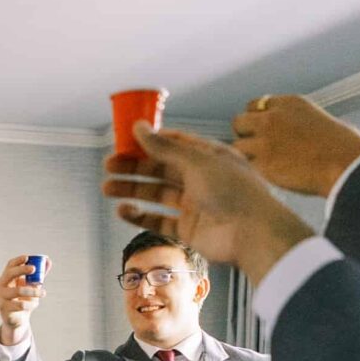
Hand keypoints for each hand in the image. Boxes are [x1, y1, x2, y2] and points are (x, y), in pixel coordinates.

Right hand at [0, 255, 48, 344]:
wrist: (18, 319)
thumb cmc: (24, 299)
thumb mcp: (32, 286)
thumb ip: (39, 274)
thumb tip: (48, 261)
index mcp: (6, 277)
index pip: (10, 265)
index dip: (18, 260)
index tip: (27, 257)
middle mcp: (0, 285)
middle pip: (9, 274)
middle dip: (22, 269)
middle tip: (34, 269)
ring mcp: (1, 297)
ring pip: (18, 290)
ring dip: (33, 291)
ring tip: (43, 293)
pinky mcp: (4, 308)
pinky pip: (21, 304)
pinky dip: (31, 304)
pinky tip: (34, 304)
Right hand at [102, 122, 315, 283]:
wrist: (252, 233)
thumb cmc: (233, 191)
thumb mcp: (196, 162)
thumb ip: (164, 147)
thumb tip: (138, 127)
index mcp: (209, 156)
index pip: (174, 143)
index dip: (150, 141)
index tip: (125, 141)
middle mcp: (201, 179)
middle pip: (161, 169)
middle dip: (134, 167)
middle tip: (108, 166)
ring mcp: (194, 205)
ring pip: (156, 195)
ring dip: (132, 190)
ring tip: (106, 188)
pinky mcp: (189, 230)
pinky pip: (158, 220)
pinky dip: (140, 216)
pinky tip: (123, 210)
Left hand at [230, 95, 359, 196]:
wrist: (345, 163)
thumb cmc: (340, 147)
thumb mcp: (315, 120)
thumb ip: (291, 122)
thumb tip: (281, 134)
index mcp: (288, 103)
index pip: (255, 105)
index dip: (256, 120)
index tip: (263, 132)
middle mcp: (272, 118)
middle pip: (239, 121)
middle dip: (245, 135)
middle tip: (257, 149)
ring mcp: (264, 140)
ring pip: (237, 145)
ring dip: (245, 155)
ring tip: (263, 166)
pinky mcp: (261, 164)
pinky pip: (245, 166)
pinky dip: (251, 172)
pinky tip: (265, 176)